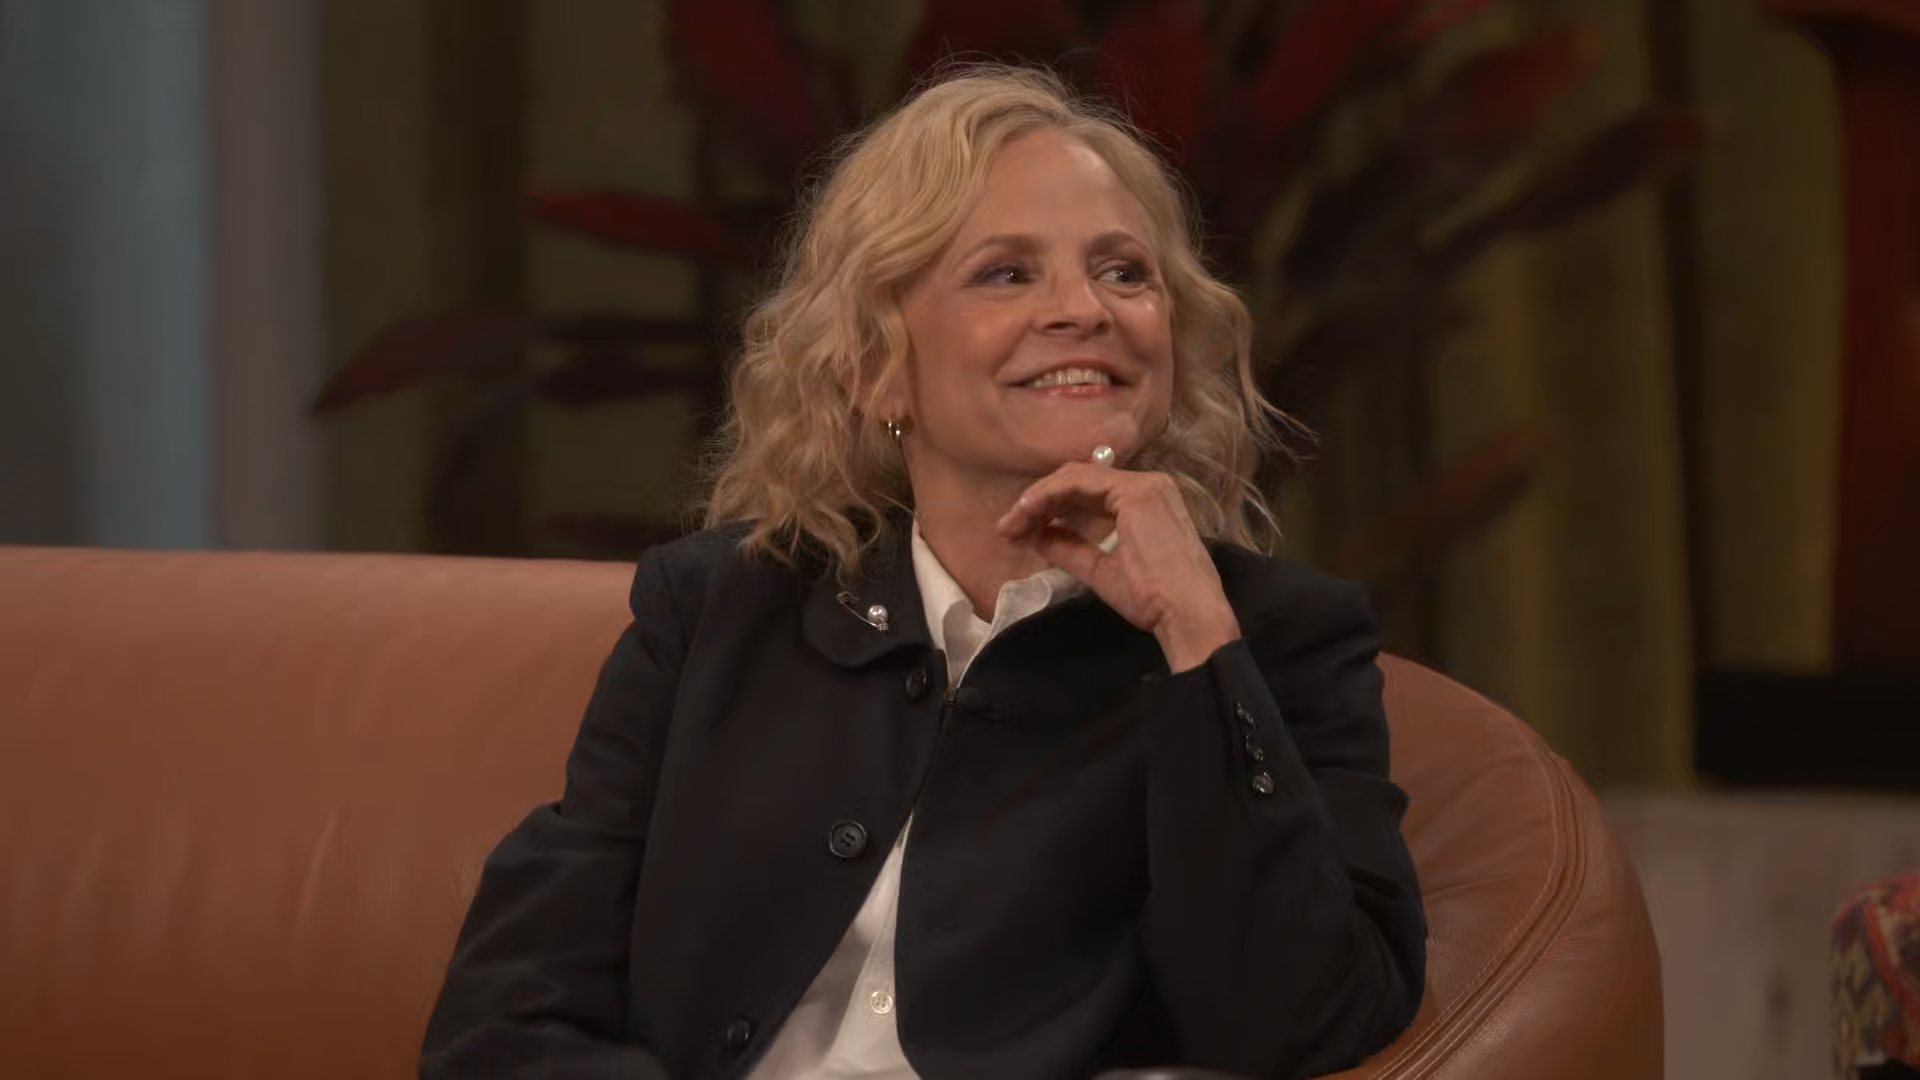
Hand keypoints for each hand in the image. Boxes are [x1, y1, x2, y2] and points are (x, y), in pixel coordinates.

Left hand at [996, 462, 1240, 671]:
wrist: (1186, 613)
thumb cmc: (1154, 599)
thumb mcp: (1102, 571)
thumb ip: (1071, 549)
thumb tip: (1040, 536)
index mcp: (1146, 503)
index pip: (1088, 493)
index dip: (1050, 507)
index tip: (1021, 531)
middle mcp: (1149, 486)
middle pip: (1079, 482)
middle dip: (1039, 502)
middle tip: (1009, 526)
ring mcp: (1145, 486)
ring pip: (1077, 477)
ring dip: (1040, 498)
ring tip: (1013, 522)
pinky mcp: (1136, 492)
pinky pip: (1081, 481)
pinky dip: (1050, 494)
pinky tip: (1028, 511)